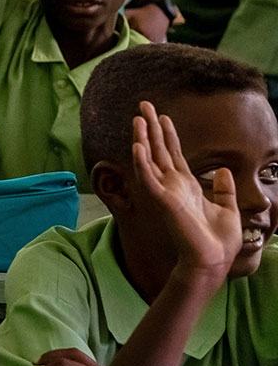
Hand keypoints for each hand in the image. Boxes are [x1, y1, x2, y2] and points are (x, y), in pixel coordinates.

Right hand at [132, 101, 238, 291]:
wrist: (213, 260)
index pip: (174, 155)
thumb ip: (223, 188)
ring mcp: (165, 192)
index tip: (162, 117)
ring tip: (137, 118)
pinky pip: (148, 177)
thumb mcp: (228, 208)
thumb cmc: (219, 240)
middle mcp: (172, 186)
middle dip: (151, 127)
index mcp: (186, 186)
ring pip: (150, 159)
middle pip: (159, 150)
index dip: (168, 135)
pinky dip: (142, 161)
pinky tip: (138, 145)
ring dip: (143, 138)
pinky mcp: (162, 201)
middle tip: (143, 105)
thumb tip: (224, 169)